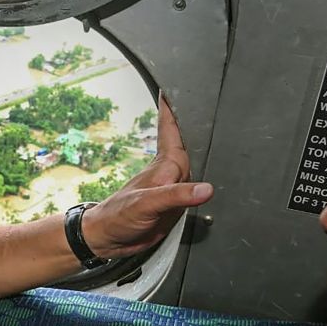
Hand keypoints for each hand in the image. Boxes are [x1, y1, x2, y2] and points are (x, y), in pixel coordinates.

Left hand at [82, 94, 212, 257]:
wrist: (108, 240)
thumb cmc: (118, 216)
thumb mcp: (146, 203)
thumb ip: (176, 195)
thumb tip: (207, 189)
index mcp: (164, 166)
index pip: (171, 130)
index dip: (174, 109)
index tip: (177, 85)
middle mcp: (171, 173)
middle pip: (191, 144)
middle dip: (200, 126)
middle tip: (213, 102)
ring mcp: (174, 189)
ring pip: (196, 166)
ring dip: (206, 152)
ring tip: (218, 132)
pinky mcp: (176, 205)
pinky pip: (193, 190)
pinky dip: (203, 183)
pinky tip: (210, 180)